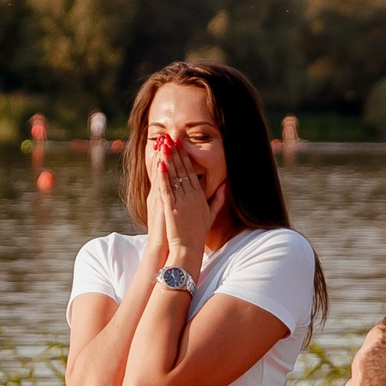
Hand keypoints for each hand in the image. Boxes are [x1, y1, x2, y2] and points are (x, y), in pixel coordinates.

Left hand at [151, 133, 212, 265]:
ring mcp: (182, 201)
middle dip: (176, 153)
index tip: (180, 144)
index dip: (185, 156)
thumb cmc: (198, 233)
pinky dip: (163, 176)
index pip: (192, 172)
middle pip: (183, 170)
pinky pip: (167, 189)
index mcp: (199, 195)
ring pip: (174, 176)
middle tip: (170, 138)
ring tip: (163, 145)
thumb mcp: (211, 214)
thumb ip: (218, 199)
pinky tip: (160, 164)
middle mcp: (192, 196)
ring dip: (168, 159)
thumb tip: (225, 185)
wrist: (188, 248)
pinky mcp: (172, 208)